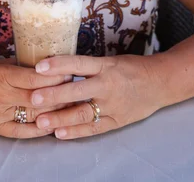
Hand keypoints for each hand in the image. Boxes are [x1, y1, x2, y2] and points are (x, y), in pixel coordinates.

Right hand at [0, 60, 67, 138]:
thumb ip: (14, 69)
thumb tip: (39, 69)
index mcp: (1, 75)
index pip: (36, 77)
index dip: (56, 75)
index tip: (71, 70)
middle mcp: (1, 96)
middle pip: (40, 97)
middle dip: (60, 93)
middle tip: (77, 87)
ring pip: (33, 115)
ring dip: (53, 111)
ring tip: (70, 105)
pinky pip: (21, 131)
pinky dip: (39, 129)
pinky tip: (52, 125)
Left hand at [31, 54, 162, 139]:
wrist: (160, 83)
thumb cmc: (131, 68)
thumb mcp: (110, 60)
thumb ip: (87, 67)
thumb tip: (57, 69)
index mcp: (105, 66)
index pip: (78, 64)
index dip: (58, 65)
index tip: (38, 67)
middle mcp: (107, 85)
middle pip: (77, 91)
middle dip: (54, 95)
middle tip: (33, 99)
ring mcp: (112, 105)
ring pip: (82, 113)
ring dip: (60, 118)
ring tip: (41, 121)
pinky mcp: (117, 121)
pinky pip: (93, 128)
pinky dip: (76, 131)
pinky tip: (59, 133)